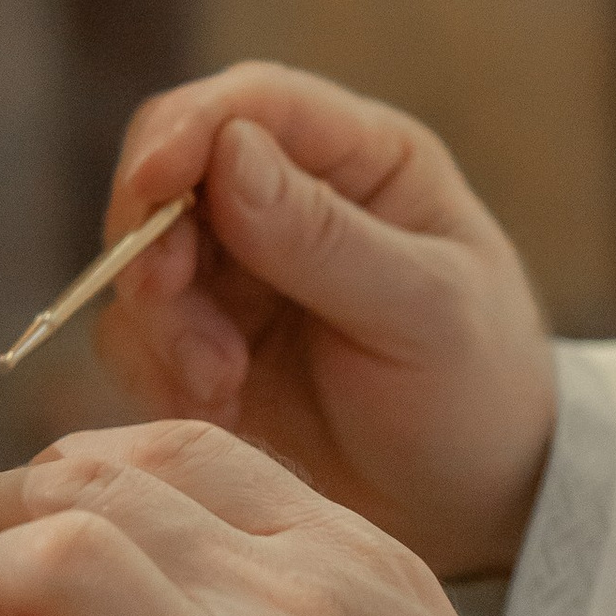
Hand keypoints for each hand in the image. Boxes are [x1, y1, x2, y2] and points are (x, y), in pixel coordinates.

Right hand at [90, 63, 555, 576]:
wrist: (469, 511)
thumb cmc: (477, 394)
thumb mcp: (423, 312)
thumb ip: (325, 236)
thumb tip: (229, 151)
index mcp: (362, 158)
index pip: (251, 104)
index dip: (186, 132)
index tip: (152, 186)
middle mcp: (291, 198)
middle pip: (172, 175)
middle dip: (156, 241)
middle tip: (171, 303)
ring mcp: (241, 272)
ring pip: (142, 261)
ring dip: (162, 322)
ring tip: (220, 386)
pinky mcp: (205, 342)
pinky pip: (137, 337)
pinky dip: (158, 372)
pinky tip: (219, 410)